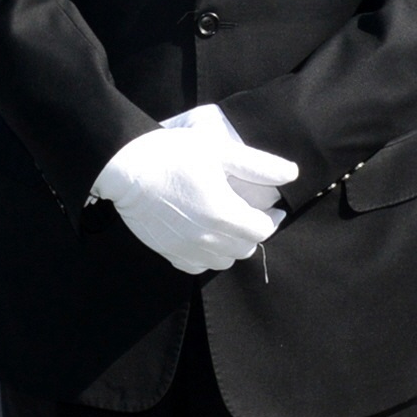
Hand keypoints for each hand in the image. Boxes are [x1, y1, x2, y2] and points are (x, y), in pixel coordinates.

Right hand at [96, 114, 295, 274]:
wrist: (124, 167)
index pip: (262, 230)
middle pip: (245, 248)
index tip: (272, 207)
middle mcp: (207, 238)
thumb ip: (257, 165)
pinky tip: (202, 235)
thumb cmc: (172, 154)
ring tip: (225, 224)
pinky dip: (207, 256)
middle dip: (252, 232)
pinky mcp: (168, 252)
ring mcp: (186, 248)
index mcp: (224, 213)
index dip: (271, 219)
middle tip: (248, 212)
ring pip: (224, 261)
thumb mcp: (218, 150)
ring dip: (231, 246)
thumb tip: (291, 173)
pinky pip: (197, 266)